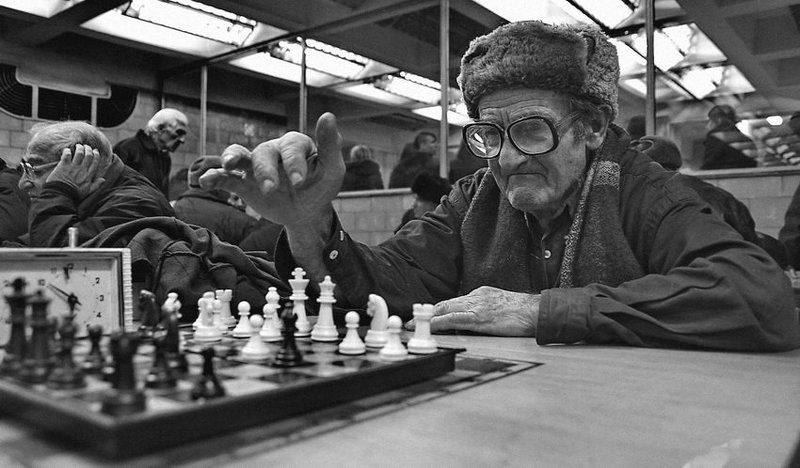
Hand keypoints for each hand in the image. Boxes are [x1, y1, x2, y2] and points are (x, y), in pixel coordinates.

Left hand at [45, 144, 107, 199]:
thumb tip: (103, 179)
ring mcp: (73, 166)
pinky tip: (67, 150)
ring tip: (78, 146)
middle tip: (86, 147)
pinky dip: (67, 151)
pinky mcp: (63, 165)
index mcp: (89, 175)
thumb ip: (96, 185)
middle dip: (88, 149)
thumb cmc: (74, 194)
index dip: (96, 154)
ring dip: (79, 148)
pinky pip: (67, 154)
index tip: (95, 151)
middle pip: (88, 155)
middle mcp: (82, 169)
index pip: (95, 161)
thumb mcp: (88, 191)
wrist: (61, 194)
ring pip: (79, 153)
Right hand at [198, 113, 344, 229]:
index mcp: (295, 146)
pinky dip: (214, 177)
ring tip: (227, 166)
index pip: (291, 147)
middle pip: (263, 153)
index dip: (293, 163)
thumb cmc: (320, 186)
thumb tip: (328, 115)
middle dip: (265, 170)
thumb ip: (330, 145)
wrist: (305, 212)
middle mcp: (273, 151)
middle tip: (271, 189)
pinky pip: (226, 178)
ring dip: (231, 159)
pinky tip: (205, 182)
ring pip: (240, 156)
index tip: (298, 182)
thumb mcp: (332, 170)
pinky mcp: (243, 183)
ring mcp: (255, 166)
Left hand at [414, 286, 539, 335]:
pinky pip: (453, 319)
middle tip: (409, 321)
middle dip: (425, 312)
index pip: (453, 302)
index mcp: (480, 294)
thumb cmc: (522, 312)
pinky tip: (429, 327)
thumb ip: (485, 310)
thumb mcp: (500, 306)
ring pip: (444, 310)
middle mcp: (475, 297)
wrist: (536, 311)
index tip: (423, 315)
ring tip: (411, 326)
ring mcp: (476, 306)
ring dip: (426, 319)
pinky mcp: (479, 318)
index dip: (436, 309)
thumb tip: (473, 322)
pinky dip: (438, 323)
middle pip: (444, 303)